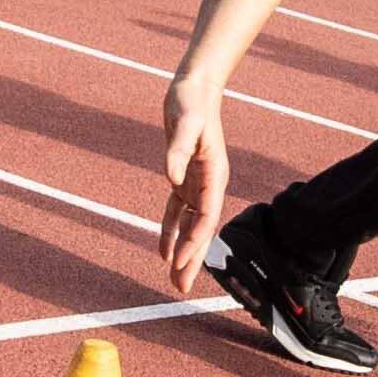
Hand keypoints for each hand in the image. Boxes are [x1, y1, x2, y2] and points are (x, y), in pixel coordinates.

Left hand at [154, 72, 233, 287]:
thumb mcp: (184, 122)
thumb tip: (171, 177)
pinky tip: (163, 252)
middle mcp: (209, 184)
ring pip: (191, 226)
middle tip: (181, 288)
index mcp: (214, 175)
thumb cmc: (191, 103)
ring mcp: (198, 183)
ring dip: (183, 252)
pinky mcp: (185, 178)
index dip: (193, 243)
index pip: (205, 218)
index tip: (179, 263)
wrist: (193, 88)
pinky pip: (178, 212)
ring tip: (176, 280)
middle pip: (201, 230)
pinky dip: (171, 231)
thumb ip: (178, 149)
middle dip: (192, 260)